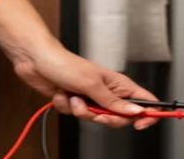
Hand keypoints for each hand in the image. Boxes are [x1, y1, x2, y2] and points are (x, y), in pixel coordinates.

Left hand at [12, 40, 159, 129]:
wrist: (35, 60)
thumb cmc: (63, 62)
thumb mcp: (91, 84)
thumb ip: (113, 101)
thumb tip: (136, 112)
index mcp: (117, 84)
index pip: (145, 101)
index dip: (148, 114)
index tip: (140, 124)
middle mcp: (106, 92)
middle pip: (119, 117)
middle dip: (104, 118)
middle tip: (94, 111)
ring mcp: (90, 97)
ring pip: (95, 118)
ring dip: (80, 111)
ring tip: (73, 96)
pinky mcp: (74, 101)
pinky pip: (76, 115)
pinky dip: (66, 107)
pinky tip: (61, 94)